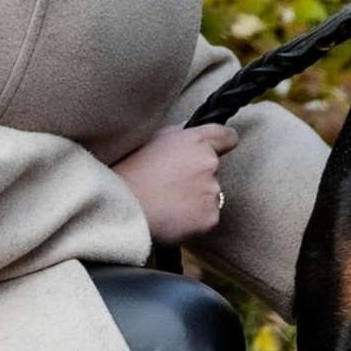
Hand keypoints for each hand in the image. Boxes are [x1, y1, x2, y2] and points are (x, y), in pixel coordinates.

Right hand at [112, 120, 238, 244]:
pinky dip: (193, 220)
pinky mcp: (210, 218)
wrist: (123, 208)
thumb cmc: (130, 171)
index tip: (219, 148)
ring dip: (195, 199)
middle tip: (170, 184)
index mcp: (196, 142)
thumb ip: (179, 134)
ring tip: (167, 202)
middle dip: (197, 177)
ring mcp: (212, 193)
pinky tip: (171, 217)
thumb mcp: (152, 139)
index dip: (223, 143)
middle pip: (213, 170)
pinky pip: (207, 217)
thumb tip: (193, 130)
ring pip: (210, 195)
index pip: (227, 137)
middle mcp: (209, 165)